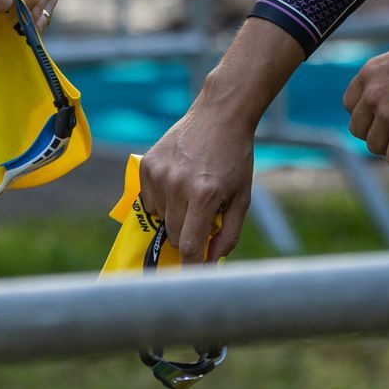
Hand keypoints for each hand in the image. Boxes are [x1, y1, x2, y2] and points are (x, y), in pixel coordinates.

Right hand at [139, 96, 257, 264]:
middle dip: (186, 234)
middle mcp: (178, 185)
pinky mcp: (147, 164)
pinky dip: (161, 198)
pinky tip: (177, 181)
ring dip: (172, 215)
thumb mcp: (242, 198)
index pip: (188, 246)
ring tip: (189, 193)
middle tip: (200, 217)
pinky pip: (148, 198)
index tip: (192, 273)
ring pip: (159, 217)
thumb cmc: (235, 158)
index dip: (191, 265)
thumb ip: (228, 235)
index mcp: (205, 195)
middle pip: (172, 235)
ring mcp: (159, 173)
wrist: (220, 115)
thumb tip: (210, 263)